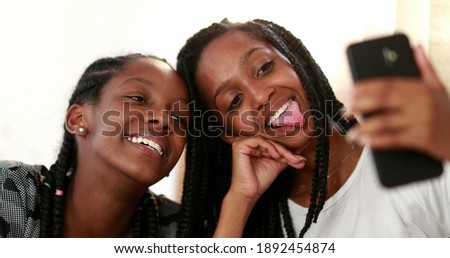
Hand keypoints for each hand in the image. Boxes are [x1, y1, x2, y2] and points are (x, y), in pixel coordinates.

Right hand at [214, 136, 305, 236]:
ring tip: (287, 158)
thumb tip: (300, 154)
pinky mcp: (240, 146)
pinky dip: (270, 147)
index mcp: (254, 148)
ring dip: (280, 150)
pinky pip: (259, 140)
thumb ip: (286, 157)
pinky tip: (275, 156)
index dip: (286, 151)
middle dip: (286, 151)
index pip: (273, 144)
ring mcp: (242, 144)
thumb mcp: (276, 165)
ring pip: (267, 141)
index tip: (299, 159)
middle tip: (296, 159)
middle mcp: (248, 144)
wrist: (249, 193)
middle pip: (271, 142)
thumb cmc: (258, 181)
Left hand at [348, 45, 449, 160]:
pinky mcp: (422, 139)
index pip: (387, 83)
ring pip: (384, 122)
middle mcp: (420, 102)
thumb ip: (425, 68)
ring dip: (364, 127)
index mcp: (421, 88)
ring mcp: (421, 121)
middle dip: (359, 104)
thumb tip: (415, 46)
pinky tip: (365, 142)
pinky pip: (394, 140)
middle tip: (344, 111)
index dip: (365, 86)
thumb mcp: (439, 88)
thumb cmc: (448, 113)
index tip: (349, 90)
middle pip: (381, 99)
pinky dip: (376, 142)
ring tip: (351, 132)